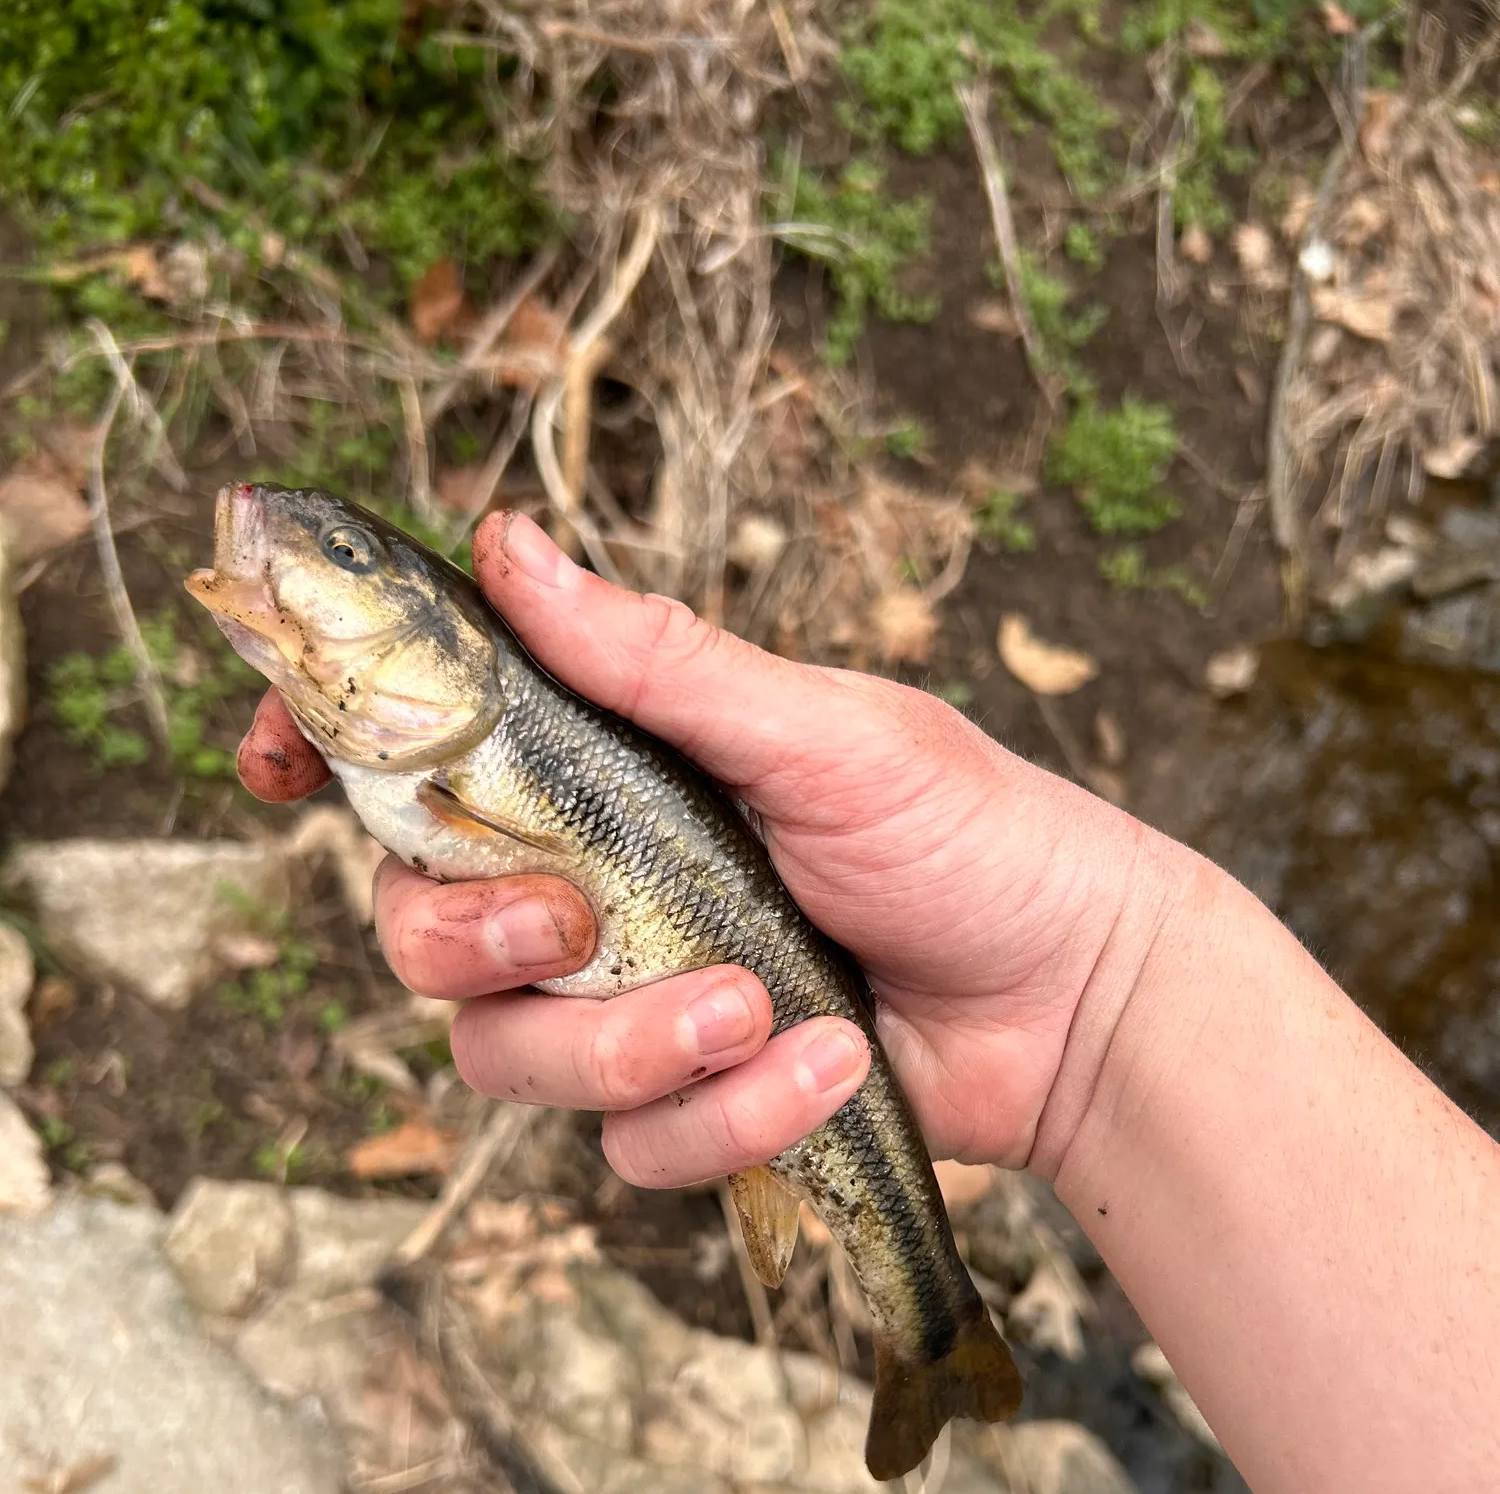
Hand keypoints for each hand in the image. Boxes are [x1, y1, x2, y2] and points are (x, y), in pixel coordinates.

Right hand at [239, 512, 1188, 1186]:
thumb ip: (661, 660)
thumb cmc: (967, 831)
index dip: (324, 759)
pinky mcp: (686, 1105)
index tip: (274, 764)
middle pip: (418, 928)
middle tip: (569, 925)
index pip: (424, 763)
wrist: (1074, 990)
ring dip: (626, 1046)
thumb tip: (505, 542)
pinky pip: (630, 1147)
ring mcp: (633, 1003)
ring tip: (760, 1010)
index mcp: (609, 773)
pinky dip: (729, 1117)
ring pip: (507, 1061)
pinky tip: (831, 1069)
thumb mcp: (821, 728)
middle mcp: (596, 887)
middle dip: (468, 938)